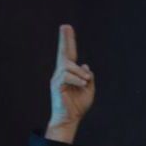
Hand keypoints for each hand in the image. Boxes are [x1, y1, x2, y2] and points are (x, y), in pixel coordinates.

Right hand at [46, 25, 95, 142]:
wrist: (70, 119)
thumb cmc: (78, 106)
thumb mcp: (89, 90)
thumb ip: (88, 78)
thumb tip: (85, 66)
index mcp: (69, 74)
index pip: (69, 55)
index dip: (69, 42)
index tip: (67, 28)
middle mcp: (61, 73)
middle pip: (63, 53)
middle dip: (65, 39)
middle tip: (66, 26)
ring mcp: (57, 78)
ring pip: (68, 66)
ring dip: (80, 73)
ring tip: (85, 82)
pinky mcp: (56, 85)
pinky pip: (66, 76)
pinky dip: (77, 79)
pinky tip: (82, 84)